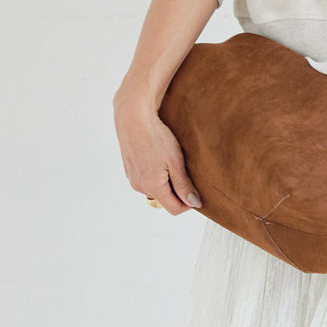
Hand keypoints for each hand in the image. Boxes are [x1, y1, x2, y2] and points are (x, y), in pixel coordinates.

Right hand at [114, 91, 203, 214]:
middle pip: (165, 200)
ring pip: (156, 189)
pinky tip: (159, 157)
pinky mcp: (130, 170)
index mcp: (153, 187)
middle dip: (177, 190)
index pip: (175, 209)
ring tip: (170, 161)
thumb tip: (195, 204)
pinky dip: (156, 174)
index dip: (189, 203)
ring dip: (166, 181)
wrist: (133, 117)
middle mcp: (140, 186)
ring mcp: (133, 178)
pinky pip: (147, 179)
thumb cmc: (155, 136)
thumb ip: (184, 185)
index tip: (196, 188)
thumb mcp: (176, 162)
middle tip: (184, 169)